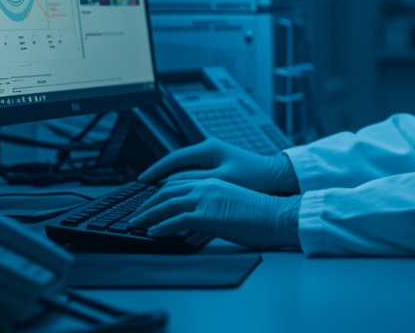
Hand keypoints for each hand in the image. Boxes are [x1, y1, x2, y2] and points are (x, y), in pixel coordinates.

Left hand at [128, 178, 299, 249]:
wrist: (278, 216)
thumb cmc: (262, 214)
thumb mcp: (234, 203)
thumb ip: (215, 204)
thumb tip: (201, 217)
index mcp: (214, 182)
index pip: (179, 183)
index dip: (160, 193)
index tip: (149, 202)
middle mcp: (207, 186)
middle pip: (168, 191)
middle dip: (148, 203)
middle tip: (136, 214)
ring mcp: (206, 199)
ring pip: (167, 204)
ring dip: (148, 215)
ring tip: (136, 224)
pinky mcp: (207, 215)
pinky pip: (176, 220)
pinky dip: (160, 226)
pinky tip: (152, 233)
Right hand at [137, 138, 298, 194]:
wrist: (278, 178)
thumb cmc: (254, 177)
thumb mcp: (221, 180)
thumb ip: (194, 182)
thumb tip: (169, 185)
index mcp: (208, 149)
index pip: (173, 159)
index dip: (155, 171)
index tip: (141, 181)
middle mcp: (210, 150)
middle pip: (176, 164)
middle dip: (159, 177)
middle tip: (143, 191)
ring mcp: (215, 158)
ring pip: (185, 170)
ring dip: (171, 181)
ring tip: (156, 194)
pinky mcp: (221, 168)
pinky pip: (195, 175)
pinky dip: (184, 184)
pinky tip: (178, 195)